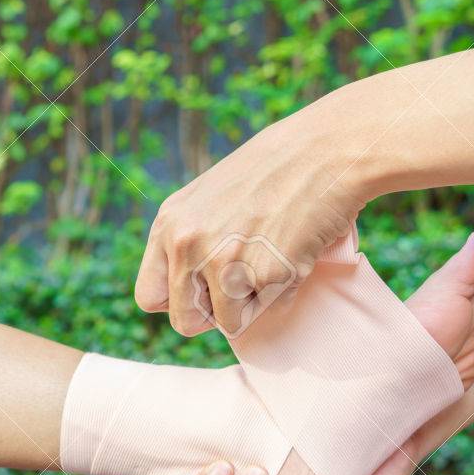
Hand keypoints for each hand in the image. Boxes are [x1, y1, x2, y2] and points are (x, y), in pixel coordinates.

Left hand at [134, 104, 369, 336]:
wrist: (323, 151)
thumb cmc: (271, 171)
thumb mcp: (207, 198)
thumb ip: (189, 240)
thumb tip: (189, 290)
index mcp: (168, 225)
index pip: (149, 298)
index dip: (178, 301)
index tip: (201, 291)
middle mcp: (187, 245)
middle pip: (185, 321)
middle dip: (213, 314)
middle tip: (239, 285)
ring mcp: (224, 262)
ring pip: (228, 323)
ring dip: (249, 304)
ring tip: (267, 260)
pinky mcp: (264, 274)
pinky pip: (268, 310)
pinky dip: (283, 292)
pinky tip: (291, 253)